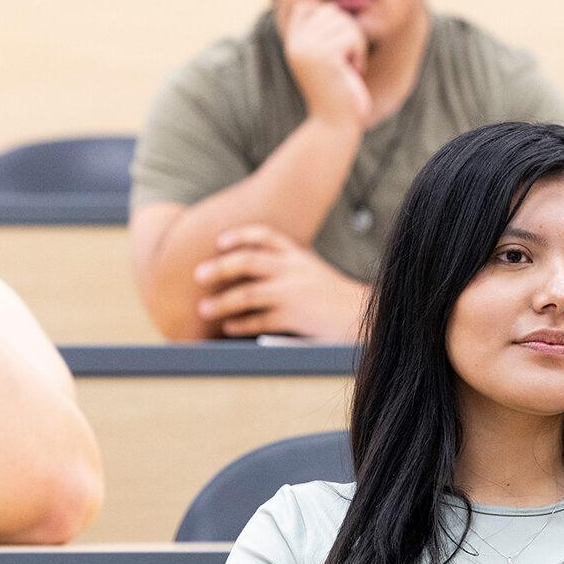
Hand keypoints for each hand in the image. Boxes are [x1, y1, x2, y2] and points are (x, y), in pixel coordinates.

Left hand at [195, 225, 370, 340]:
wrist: (364, 317)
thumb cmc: (339, 301)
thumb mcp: (316, 276)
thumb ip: (291, 273)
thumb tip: (257, 279)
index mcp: (300, 257)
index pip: (266, 236)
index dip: (240, 236)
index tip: (221, 242)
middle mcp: (294, 270)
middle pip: (248, 260)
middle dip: (220, 266)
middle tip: (199, 273)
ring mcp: (292, 293)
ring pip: (246, 292)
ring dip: (221, 301)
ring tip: (204, 307)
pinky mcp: (293, 317)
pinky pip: (258, 319)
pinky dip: (240, 323)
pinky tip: (228, 327)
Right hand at [281, 0, 372, 129]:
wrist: (334, 124)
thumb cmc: (336, 92)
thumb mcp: (323, 58)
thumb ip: (323, 33)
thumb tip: (334, 6)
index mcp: (292, 43)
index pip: (306, 6)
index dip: (327, 18)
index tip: (335, 46)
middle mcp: (296, 43)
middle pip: (330, 11)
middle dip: (348, 32)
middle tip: (347, 60)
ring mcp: (308, 48)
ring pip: (345, 22)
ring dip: (356, 45)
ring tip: (349, 68)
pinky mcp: (325, 56)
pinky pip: (353, 37)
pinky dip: (360, 55)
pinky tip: (353, 72)